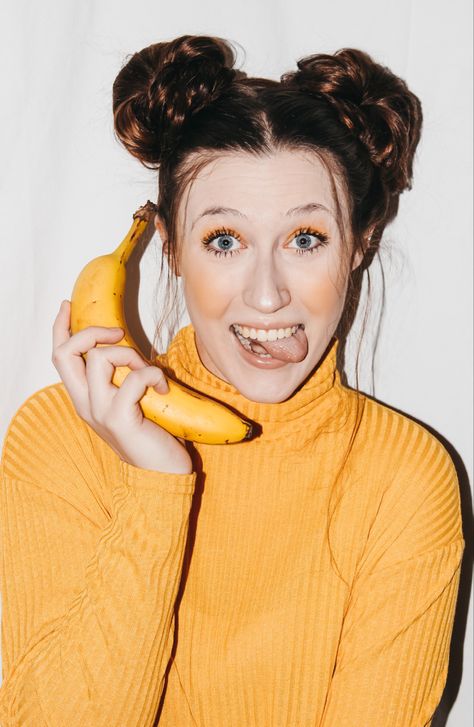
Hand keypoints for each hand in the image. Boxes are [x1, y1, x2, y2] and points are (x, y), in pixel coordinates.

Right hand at [51, 300, 192, 474]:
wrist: (160, 476)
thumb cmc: (150, 436)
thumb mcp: (128, 402)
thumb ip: (120, 379)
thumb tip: (127, 347)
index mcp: (84, 398)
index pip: (60, 358)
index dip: (60, 328)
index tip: (67, 305)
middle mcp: (85, 404)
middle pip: (66, 354)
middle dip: (90, 331)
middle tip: (118, 332)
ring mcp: (100, 412)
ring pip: (100, 359)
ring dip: (130, 355)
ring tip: (149, 372)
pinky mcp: (120, 419)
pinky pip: (133, 378)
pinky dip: (152, 374)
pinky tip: (163, 387)